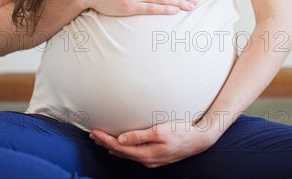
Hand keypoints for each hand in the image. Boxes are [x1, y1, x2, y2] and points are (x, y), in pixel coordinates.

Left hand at [89, 120, 214, 167]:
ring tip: (101, 140)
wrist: (199, 139)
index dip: (105, 139)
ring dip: (113, 146)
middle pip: (121, 152)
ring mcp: (152, 160)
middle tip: (92, 135)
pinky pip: (134, 154)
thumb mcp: (160, 131)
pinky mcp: (156, 156)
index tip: (94, 132)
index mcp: (146, 154)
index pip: (120, 147)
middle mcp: (147, 160)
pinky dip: (124, 149)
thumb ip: (139, 136)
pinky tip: (121, 146)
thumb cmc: (181, 131)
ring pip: (127, 154)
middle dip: (105, 143)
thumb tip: (120, 140)